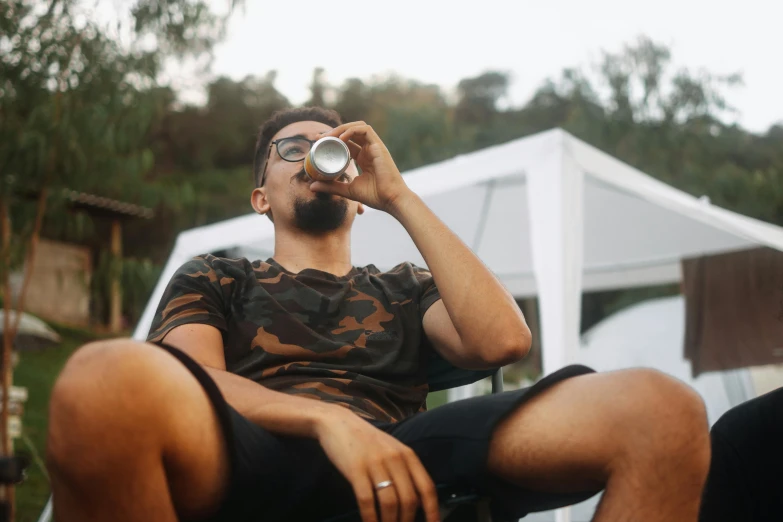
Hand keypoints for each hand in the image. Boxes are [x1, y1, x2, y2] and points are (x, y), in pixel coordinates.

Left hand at [310, 122, 411, 213]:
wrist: (391, 200)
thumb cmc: (375, 196)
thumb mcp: (347, 190)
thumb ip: (331, 187)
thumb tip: (311, 186)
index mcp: (364, 158)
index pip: (347, 143)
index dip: (332, 140)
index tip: (318, 143)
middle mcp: (369, 150)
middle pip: (350, 132)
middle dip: (333, 132)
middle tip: (318, 137)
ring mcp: (375, 147)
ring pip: (357, 127)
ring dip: (341, 128)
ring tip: (328, 136)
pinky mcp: (379, 146)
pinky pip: (365, 130)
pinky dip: (352, 130)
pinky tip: (341, 138)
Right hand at [314, 409, 439, 521]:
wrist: (337, 423)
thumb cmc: (366, 440)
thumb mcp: (392, 450)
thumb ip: (404, 470)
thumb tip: (416, 502)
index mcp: (408, 455)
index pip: (427, 487)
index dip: (433, 511)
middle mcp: (395, 459)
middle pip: (409, 500)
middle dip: (406, 521)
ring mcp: (375, 463)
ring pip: (390, 503)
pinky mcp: (356, 469)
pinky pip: (367, 500)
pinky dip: (370, 518)